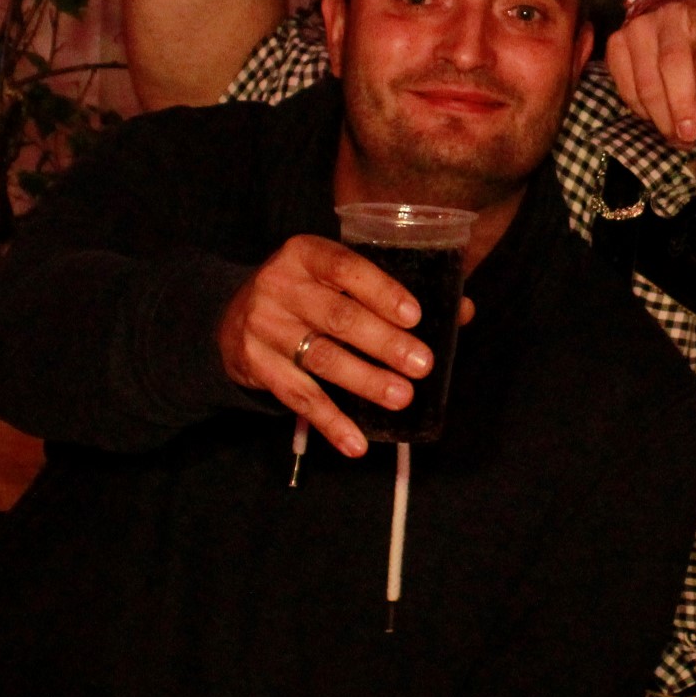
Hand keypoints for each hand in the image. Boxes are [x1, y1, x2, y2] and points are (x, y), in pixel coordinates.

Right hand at [218, 234, 457, 457]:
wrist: (233, 316)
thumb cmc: (309, 292)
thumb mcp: (338, 278)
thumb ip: (394, 289)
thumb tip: (462, 310)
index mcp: (305, 253)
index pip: (346, 268)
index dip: (382, 292)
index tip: (416, 316)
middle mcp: (280, 286)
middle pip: (338, 318)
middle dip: (384, 344)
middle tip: (422, 365)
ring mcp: (265, 327)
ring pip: (322, 360)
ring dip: (365, 382)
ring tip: (401, 398)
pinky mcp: (256, 366)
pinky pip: (300, 399)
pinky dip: (331, 423)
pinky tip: (357, 443)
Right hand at [604, 0, 695, 147]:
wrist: (684, 45)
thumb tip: (689, 127)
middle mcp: (668, 14)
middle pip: (670, 65)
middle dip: (678, 108)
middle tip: (687, 137)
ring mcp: (637, 25)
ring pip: (644, 81)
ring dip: (659, 115)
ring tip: (675, 131)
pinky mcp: (616, 42)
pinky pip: (624, 86)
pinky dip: (640, 109)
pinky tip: (656, 113)